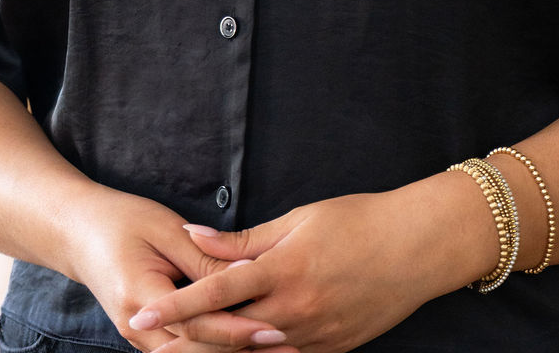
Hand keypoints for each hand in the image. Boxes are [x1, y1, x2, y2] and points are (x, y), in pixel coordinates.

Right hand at [67, 185, 300, 351]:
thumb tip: (244, 274)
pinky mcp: (148, 336)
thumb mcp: (164, 229)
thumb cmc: (122, 220)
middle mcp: (138, 327)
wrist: (77, 232)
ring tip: (278, 351)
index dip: (239, 330)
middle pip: (198, 351)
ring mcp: (140, 337)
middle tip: (289, 349)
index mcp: (142, 296)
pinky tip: (244, 347)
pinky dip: (213, 350)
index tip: (275, 331)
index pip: (199, 324)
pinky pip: (184, 351)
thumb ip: (203, 257)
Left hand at [127, 184, 474, 352]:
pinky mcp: (333, 350)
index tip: (140, 315)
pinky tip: (243, 348)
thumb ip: (245, 239)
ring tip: (190, 347)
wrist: (418, 248)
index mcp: (284, 271)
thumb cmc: (358, 221)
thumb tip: (195, 237)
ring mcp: (315, 337)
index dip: (174, 306)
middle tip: (150, 339)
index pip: (215, 292)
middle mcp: (295, 311)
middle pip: (228, 333)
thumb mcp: (299, 219)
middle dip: (187, 338)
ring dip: (221, 351)